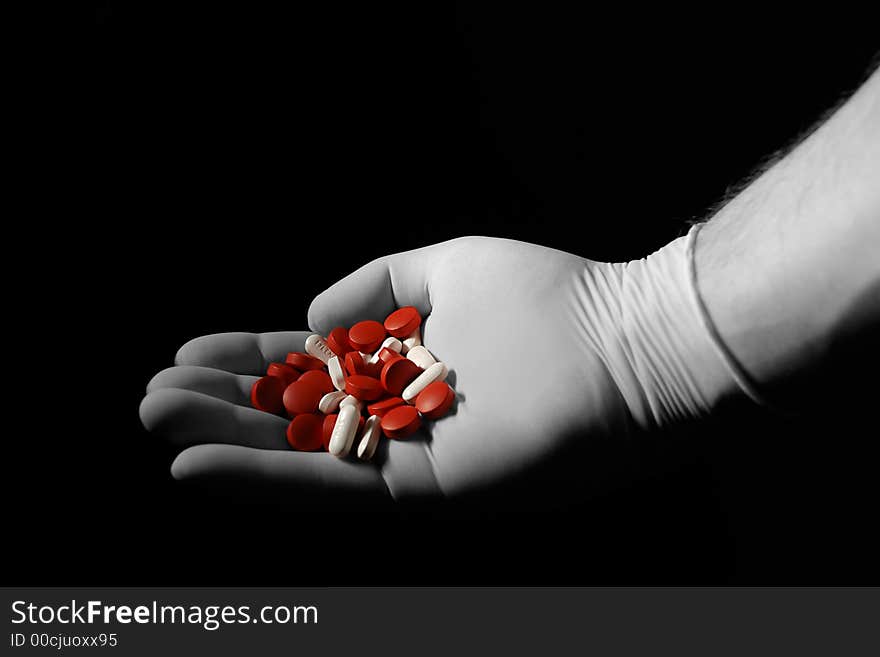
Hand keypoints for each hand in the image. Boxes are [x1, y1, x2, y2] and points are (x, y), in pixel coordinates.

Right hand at [140, 236, 690, 507]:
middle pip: (292, 414)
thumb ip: (374, 283)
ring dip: (222, 442)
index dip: (247, 360)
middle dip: (221, 405)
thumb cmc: (547, 296)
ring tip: (154, 421)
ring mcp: (407, 454)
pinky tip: (197, 465)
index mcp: (400, 360)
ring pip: (297, 455)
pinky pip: (329, 487)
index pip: (308, 365)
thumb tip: (311, 319)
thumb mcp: (444, 264)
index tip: (187, 353)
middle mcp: (396, 413)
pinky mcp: (422, 490)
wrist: (627, 348)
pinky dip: (262, 479)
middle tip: (150, 396)